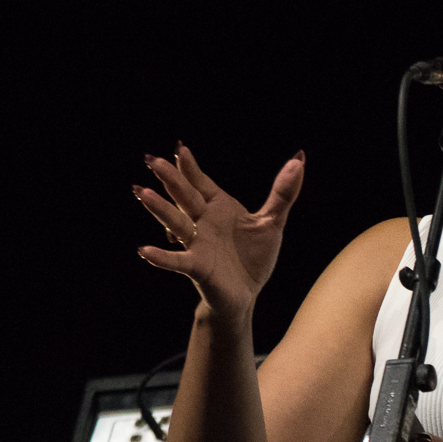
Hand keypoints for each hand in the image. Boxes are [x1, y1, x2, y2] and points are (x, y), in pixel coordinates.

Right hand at [134, 143, 304, 315]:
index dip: (190, 168)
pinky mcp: (197, 267)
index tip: (179, 148)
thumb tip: (300, 157)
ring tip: (142, 192)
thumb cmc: (253, 256)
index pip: (201, 183)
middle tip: (152, 161)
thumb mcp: (272, 222)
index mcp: (218, 207)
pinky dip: (162, 257)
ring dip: (160, 209)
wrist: (246, 293)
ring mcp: (197, 244)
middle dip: (170, 180)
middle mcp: (203, 222)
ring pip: (176, 223)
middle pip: (185, 197)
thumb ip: (283, 193)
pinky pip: (177, 261)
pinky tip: (144, 251)